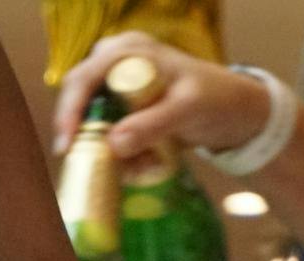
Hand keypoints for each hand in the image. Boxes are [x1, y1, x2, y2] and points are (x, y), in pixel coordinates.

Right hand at [53, 32, 269, 159]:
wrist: (237, 111)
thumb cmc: (216, 99)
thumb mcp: (187, 110)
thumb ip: (152, 124)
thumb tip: (113, 145)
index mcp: (129, 50)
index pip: (84, 77)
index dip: (70, 110)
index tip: (67, 144)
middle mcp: (117, 61)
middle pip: (80, 97)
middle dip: (84, 134)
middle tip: (86, 163)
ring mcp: (119, 83)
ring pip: (93, 118)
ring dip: (105, 147)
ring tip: (135, 167)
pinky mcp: (125, 105)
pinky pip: (108, 130)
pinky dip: (119, 151)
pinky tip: (143, 164)